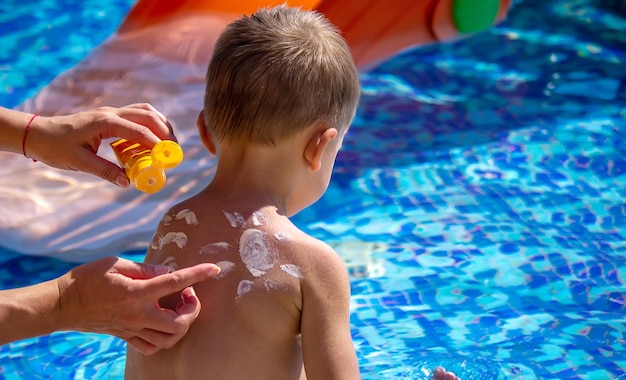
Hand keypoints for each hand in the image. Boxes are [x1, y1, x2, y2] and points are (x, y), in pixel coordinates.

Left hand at [24, 103, 174, 186]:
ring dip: (160, 125)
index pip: (139, 130)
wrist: (37, 133)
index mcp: (104, 122)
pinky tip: (151, 140)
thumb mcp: (79, 162)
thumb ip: (105, 171)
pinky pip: (136, 115)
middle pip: (148, 115)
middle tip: (174, 151)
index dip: (157, 144)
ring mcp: (111, 112)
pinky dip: (149, 124)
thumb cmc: (55, 147)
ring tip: (168, 144)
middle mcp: (111, 113)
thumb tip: (128, 182)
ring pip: (144, 111)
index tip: (168, 158)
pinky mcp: (109, 116)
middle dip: (165, 132)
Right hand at [56, 256, 219, 354]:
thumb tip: (168, 271)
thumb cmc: (88, 278)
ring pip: (168, 340)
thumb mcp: (116, 263)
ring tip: (179, 310)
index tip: (214, 269)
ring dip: (182, 326)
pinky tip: (163, 323)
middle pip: (179, 324)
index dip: (198, 274)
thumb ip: (145, 268)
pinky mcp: (125, 336)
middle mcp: (137, 314)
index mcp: (137, 292)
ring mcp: (132, 329)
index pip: (176, 282)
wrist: (62, 304)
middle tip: (189, 295)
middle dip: (193, 310)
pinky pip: (151, 347)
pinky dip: (164, 338)